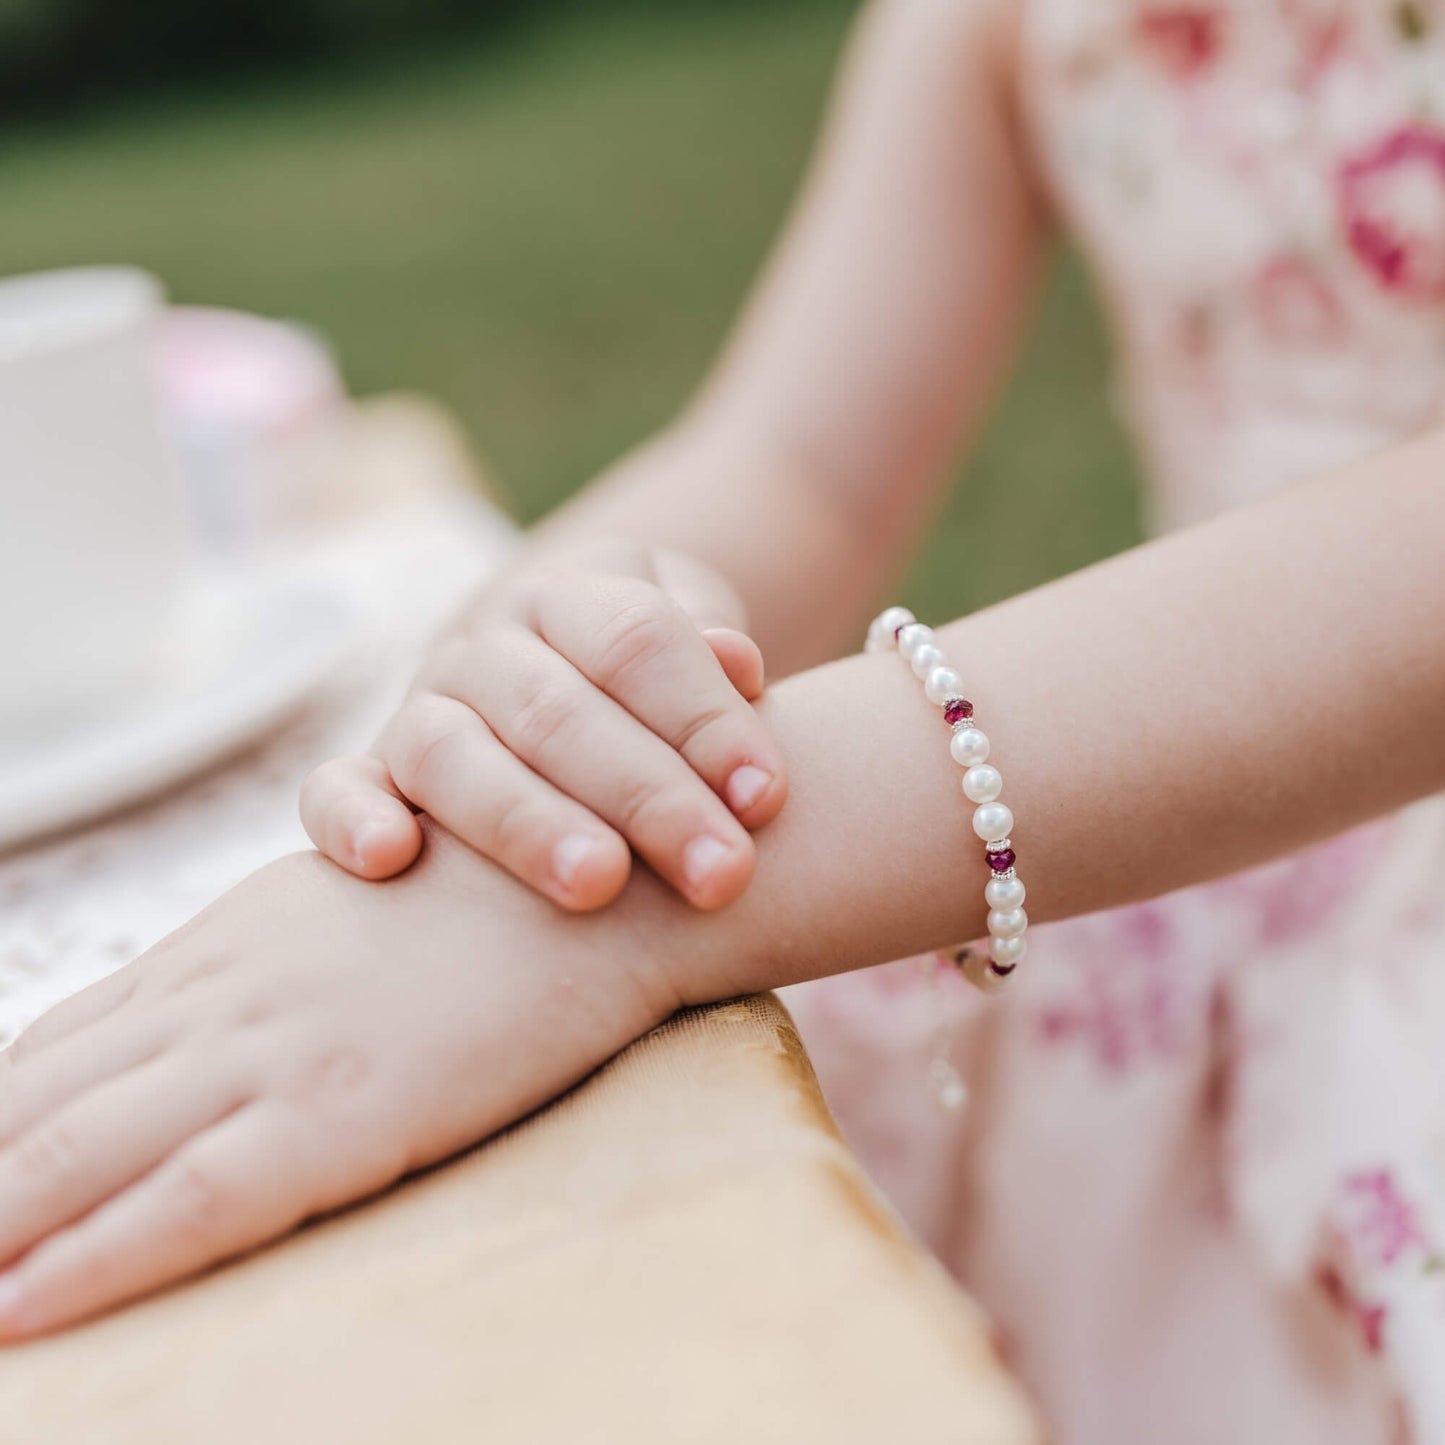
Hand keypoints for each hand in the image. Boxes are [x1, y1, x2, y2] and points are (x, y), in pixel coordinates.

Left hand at [0, 831, 675, 1337]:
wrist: (602, 881)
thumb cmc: (487, 901)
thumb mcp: (347, 918)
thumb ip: (260, 974)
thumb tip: (198, 1035)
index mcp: (221, 952)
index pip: (52, 1052)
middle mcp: (221, 994)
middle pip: (34, 1104)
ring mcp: (273, 1048)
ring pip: (73, 1149)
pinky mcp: (340, 1109)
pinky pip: (188, 1198)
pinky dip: (91, 1260)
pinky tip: (22, 1315)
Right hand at [301, 541, 786, 910]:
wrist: (560, 674)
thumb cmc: (651, 677)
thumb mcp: (694, 630)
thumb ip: (711, 641)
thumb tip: (738, 663)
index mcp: (572, 592)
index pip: (634, 641)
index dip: (703, 716)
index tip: (767, 797)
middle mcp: (485, 643)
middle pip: (556, 708)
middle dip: (645, 794)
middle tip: (721, 872)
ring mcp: (421, 705)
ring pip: (451, 752)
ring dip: (526, 821)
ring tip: (600, 884)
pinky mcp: (377, 773)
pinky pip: (336, 787)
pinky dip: (350, 818)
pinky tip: (390, 861)